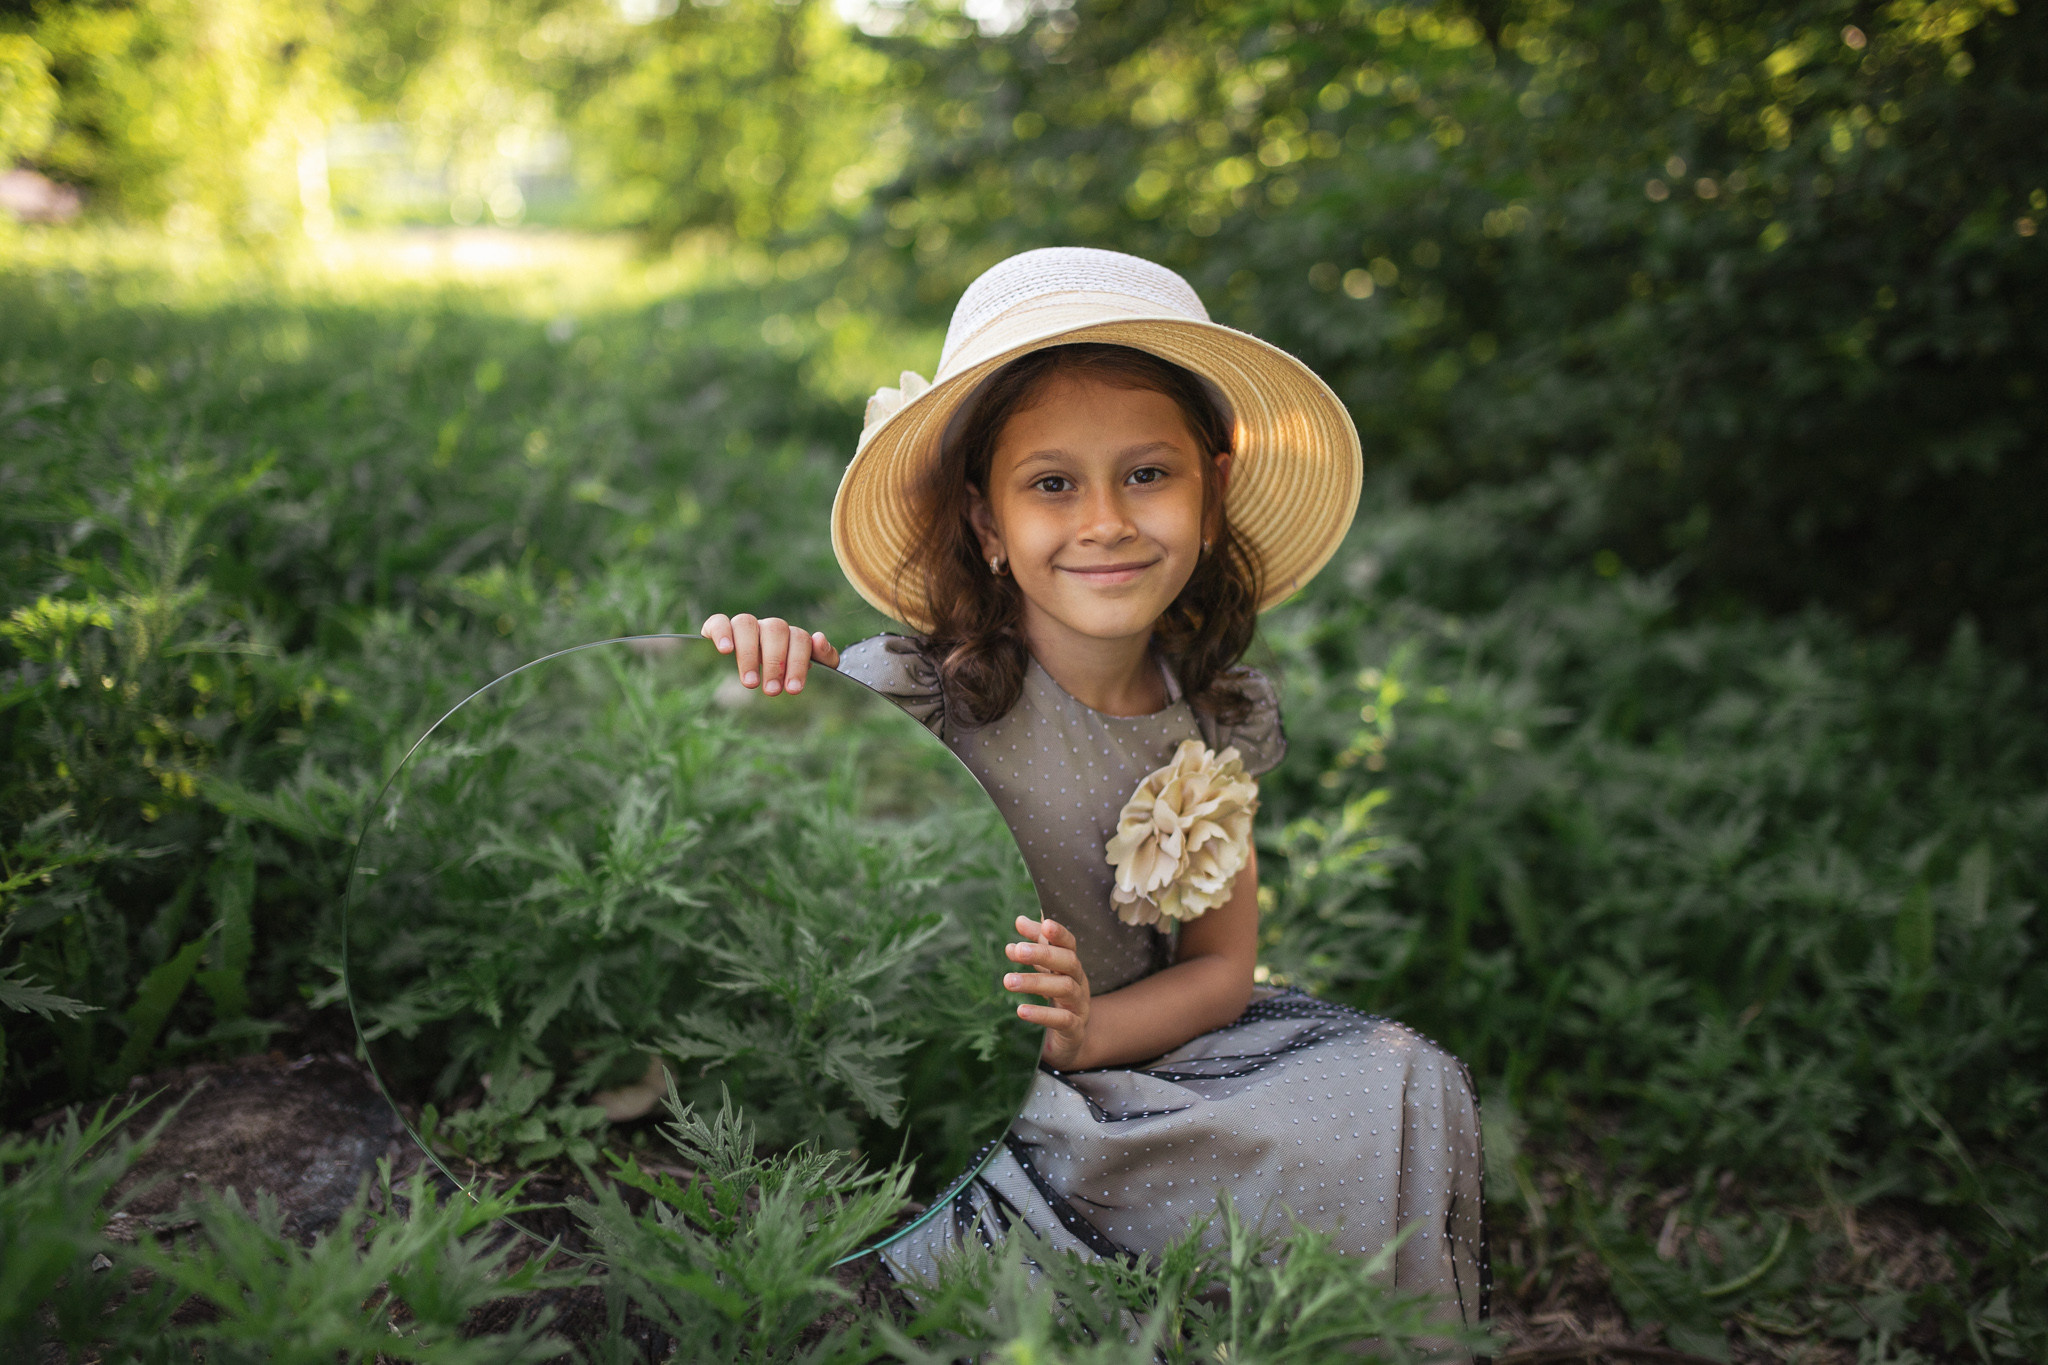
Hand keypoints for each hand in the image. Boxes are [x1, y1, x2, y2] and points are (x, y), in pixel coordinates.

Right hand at [699, 613, 838, 695]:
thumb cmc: (786, 675)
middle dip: (775, 662)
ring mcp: (744, 626)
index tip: (792, 689)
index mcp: (791, 636)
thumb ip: (824, 657)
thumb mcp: (809, 670)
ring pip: (747, 623)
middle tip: (771, 690)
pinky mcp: (719, 628)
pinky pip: (719, 621)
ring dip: (749, 653)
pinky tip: (725, 650)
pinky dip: (721, 632)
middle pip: (775, 629)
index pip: (800, 639)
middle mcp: (768, 627)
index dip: (797, 663)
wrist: (756, 676)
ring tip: (750, 683)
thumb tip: (819, 638)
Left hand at [1004, 915, 1090, 1069]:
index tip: (1044, 923)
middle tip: (1017, 951)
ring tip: (1008, 981)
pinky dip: (1042, 1015)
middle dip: (1044, 954)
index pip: (1069, 944)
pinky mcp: (1075, 1030)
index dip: (1059, 933)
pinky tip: (1020, 1010)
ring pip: (1065, 988)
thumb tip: (1020, 920)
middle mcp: (1079, 982)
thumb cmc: (1057, 998)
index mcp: (1071, 966)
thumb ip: (1036, 946)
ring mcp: (1080, 1006)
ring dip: (1035, 982)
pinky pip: (1063, 1020)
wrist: (1072, 1040)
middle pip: (1069, 962)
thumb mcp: (1047, 971)